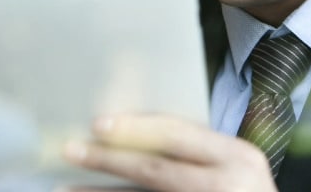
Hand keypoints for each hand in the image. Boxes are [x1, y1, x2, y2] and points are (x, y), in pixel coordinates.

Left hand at [60, 113, 275, 191]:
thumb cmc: (245, 191)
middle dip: (109, 160)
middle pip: (155, 170)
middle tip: (71, 150)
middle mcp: (225, 185)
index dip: (134, 128)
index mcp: (238, 157)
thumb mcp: (236, 165)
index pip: (177, 135)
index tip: (97, 124)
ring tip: (65, 189)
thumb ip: (198, 149)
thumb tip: (132, 130)